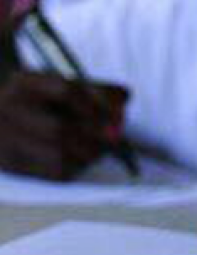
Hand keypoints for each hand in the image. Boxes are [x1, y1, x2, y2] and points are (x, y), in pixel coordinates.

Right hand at [0, 70, 127, 179]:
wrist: (3, 116)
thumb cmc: (45, 99)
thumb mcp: (65, 83)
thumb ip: (98, 89)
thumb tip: (125, 98)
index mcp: (25, 82)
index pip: (67, 91)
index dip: (98, 104)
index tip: (119, 112)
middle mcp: (8, 110)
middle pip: (59, 129)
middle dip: (96, 134)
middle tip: (117, 134)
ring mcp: (5, 140)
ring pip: (57, 154)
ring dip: (90, 152)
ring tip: (105, 146)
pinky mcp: (11, 165)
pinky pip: (52, 172)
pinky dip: (78, 165)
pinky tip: (86, 157)